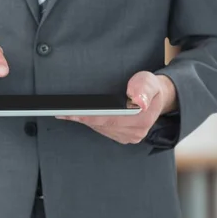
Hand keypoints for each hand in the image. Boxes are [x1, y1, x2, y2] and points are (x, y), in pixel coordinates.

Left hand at [57, 72, 177, 144]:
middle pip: (101, 125)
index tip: (72, 113)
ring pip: (99, 128)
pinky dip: (88, 122)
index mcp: (143, 119)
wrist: (155, 97)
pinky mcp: (121, 137)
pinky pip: (100, 130)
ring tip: (65, 111)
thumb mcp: (149, 80)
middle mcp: (135, 132)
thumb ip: (143, 87)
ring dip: (82, 120)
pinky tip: (76, 115)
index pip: (109, 119)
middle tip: (61, 111)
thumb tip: (138, 100)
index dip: (89, 116)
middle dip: (80, 117)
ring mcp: (128, 137)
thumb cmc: (149, 87)